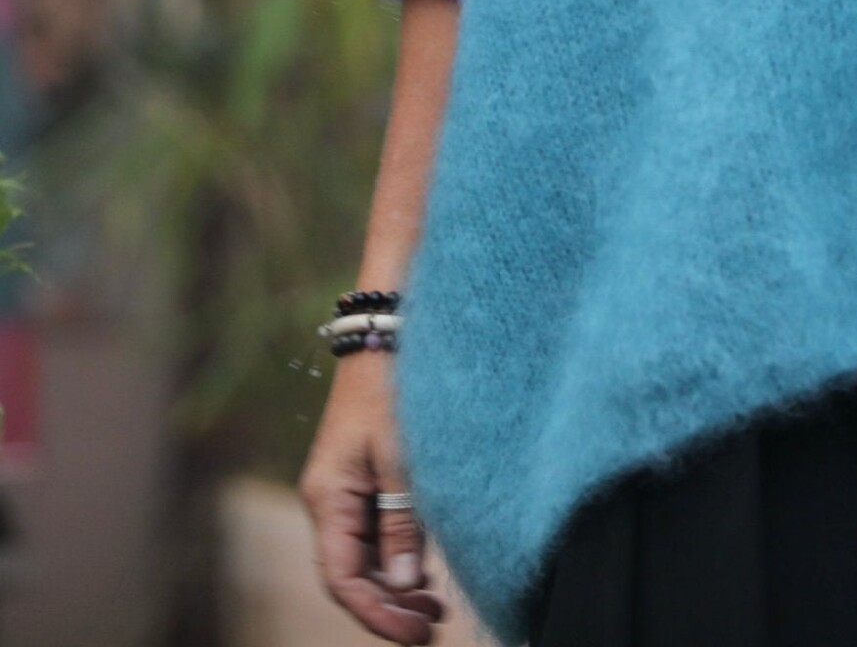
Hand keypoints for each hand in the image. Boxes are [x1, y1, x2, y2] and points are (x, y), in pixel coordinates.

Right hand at [299, 354, 446, 643]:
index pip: (343, 579)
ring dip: (396, 586)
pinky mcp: (366, 477)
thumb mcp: (400, 455)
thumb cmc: (391, 388)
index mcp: (327, 499)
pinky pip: (376, 531)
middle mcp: (329, 501)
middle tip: (433, 628)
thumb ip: (401, 519)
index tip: (416, 635)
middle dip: (389, 607)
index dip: (377, 615)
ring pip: (365, 556)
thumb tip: (402, 584)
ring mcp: (346, 490)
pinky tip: (426, 571)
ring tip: (436, 609)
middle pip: (352, 574)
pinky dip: (399, 556)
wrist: (386, 332)